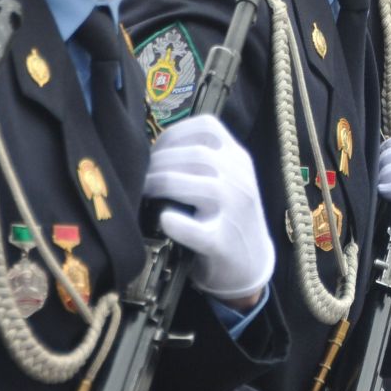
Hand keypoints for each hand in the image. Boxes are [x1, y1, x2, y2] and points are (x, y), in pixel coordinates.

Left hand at [145, 115, 274, 302]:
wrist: (250, 262)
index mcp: (238, 159)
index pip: (208, 128)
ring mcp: (235, 212)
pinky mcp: (223, 243)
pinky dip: (175, 223)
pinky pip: (197, 230)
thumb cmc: (227, 217)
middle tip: (140, 176)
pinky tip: (163, 219)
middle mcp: (241, 181)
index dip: (173, 134)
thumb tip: (152, 151)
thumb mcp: (226, 179)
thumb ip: (201, 162)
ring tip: (145, 193)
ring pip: (200, 186)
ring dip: (162, 185)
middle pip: (198, 156)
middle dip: (160, 162)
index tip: (154, 149)